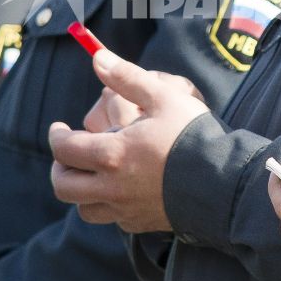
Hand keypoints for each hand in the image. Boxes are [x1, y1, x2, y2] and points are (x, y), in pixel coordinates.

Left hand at [49, 49, 208, 231]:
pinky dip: (108, 204)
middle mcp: (112, 187)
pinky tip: (122, 188)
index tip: (59, 127)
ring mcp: (126, 209)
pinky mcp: (141, 223)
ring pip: (84, 209)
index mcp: (111, 154)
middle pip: (63, 186)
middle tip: (68, 153)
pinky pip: (113, 219)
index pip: (64, 149)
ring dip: (81, 191)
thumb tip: (97, 58)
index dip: (56, 136)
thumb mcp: (162, 97)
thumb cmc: (193, 135)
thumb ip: (127, 77)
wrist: (224, 182)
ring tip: (92, 173)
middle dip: (59, 168)